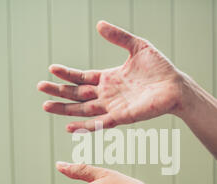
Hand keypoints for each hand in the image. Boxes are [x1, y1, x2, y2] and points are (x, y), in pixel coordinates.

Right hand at [37, 20, 189, 131]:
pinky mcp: (122, 117)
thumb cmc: (159, 68)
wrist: (176, 86)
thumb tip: (99, 24)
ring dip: (65, 110)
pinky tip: (70, 126)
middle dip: (59, 92)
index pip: (82, 77)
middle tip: (40, 88)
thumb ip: (118, 37)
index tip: (51, 69)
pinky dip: (85, 125)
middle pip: (78, 95)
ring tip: (46, 107)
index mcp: (109, 78)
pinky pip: (100, 123)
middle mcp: (108, 94)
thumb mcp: (137, 46)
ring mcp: (113, 107)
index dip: (67, 74)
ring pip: (83, 110)